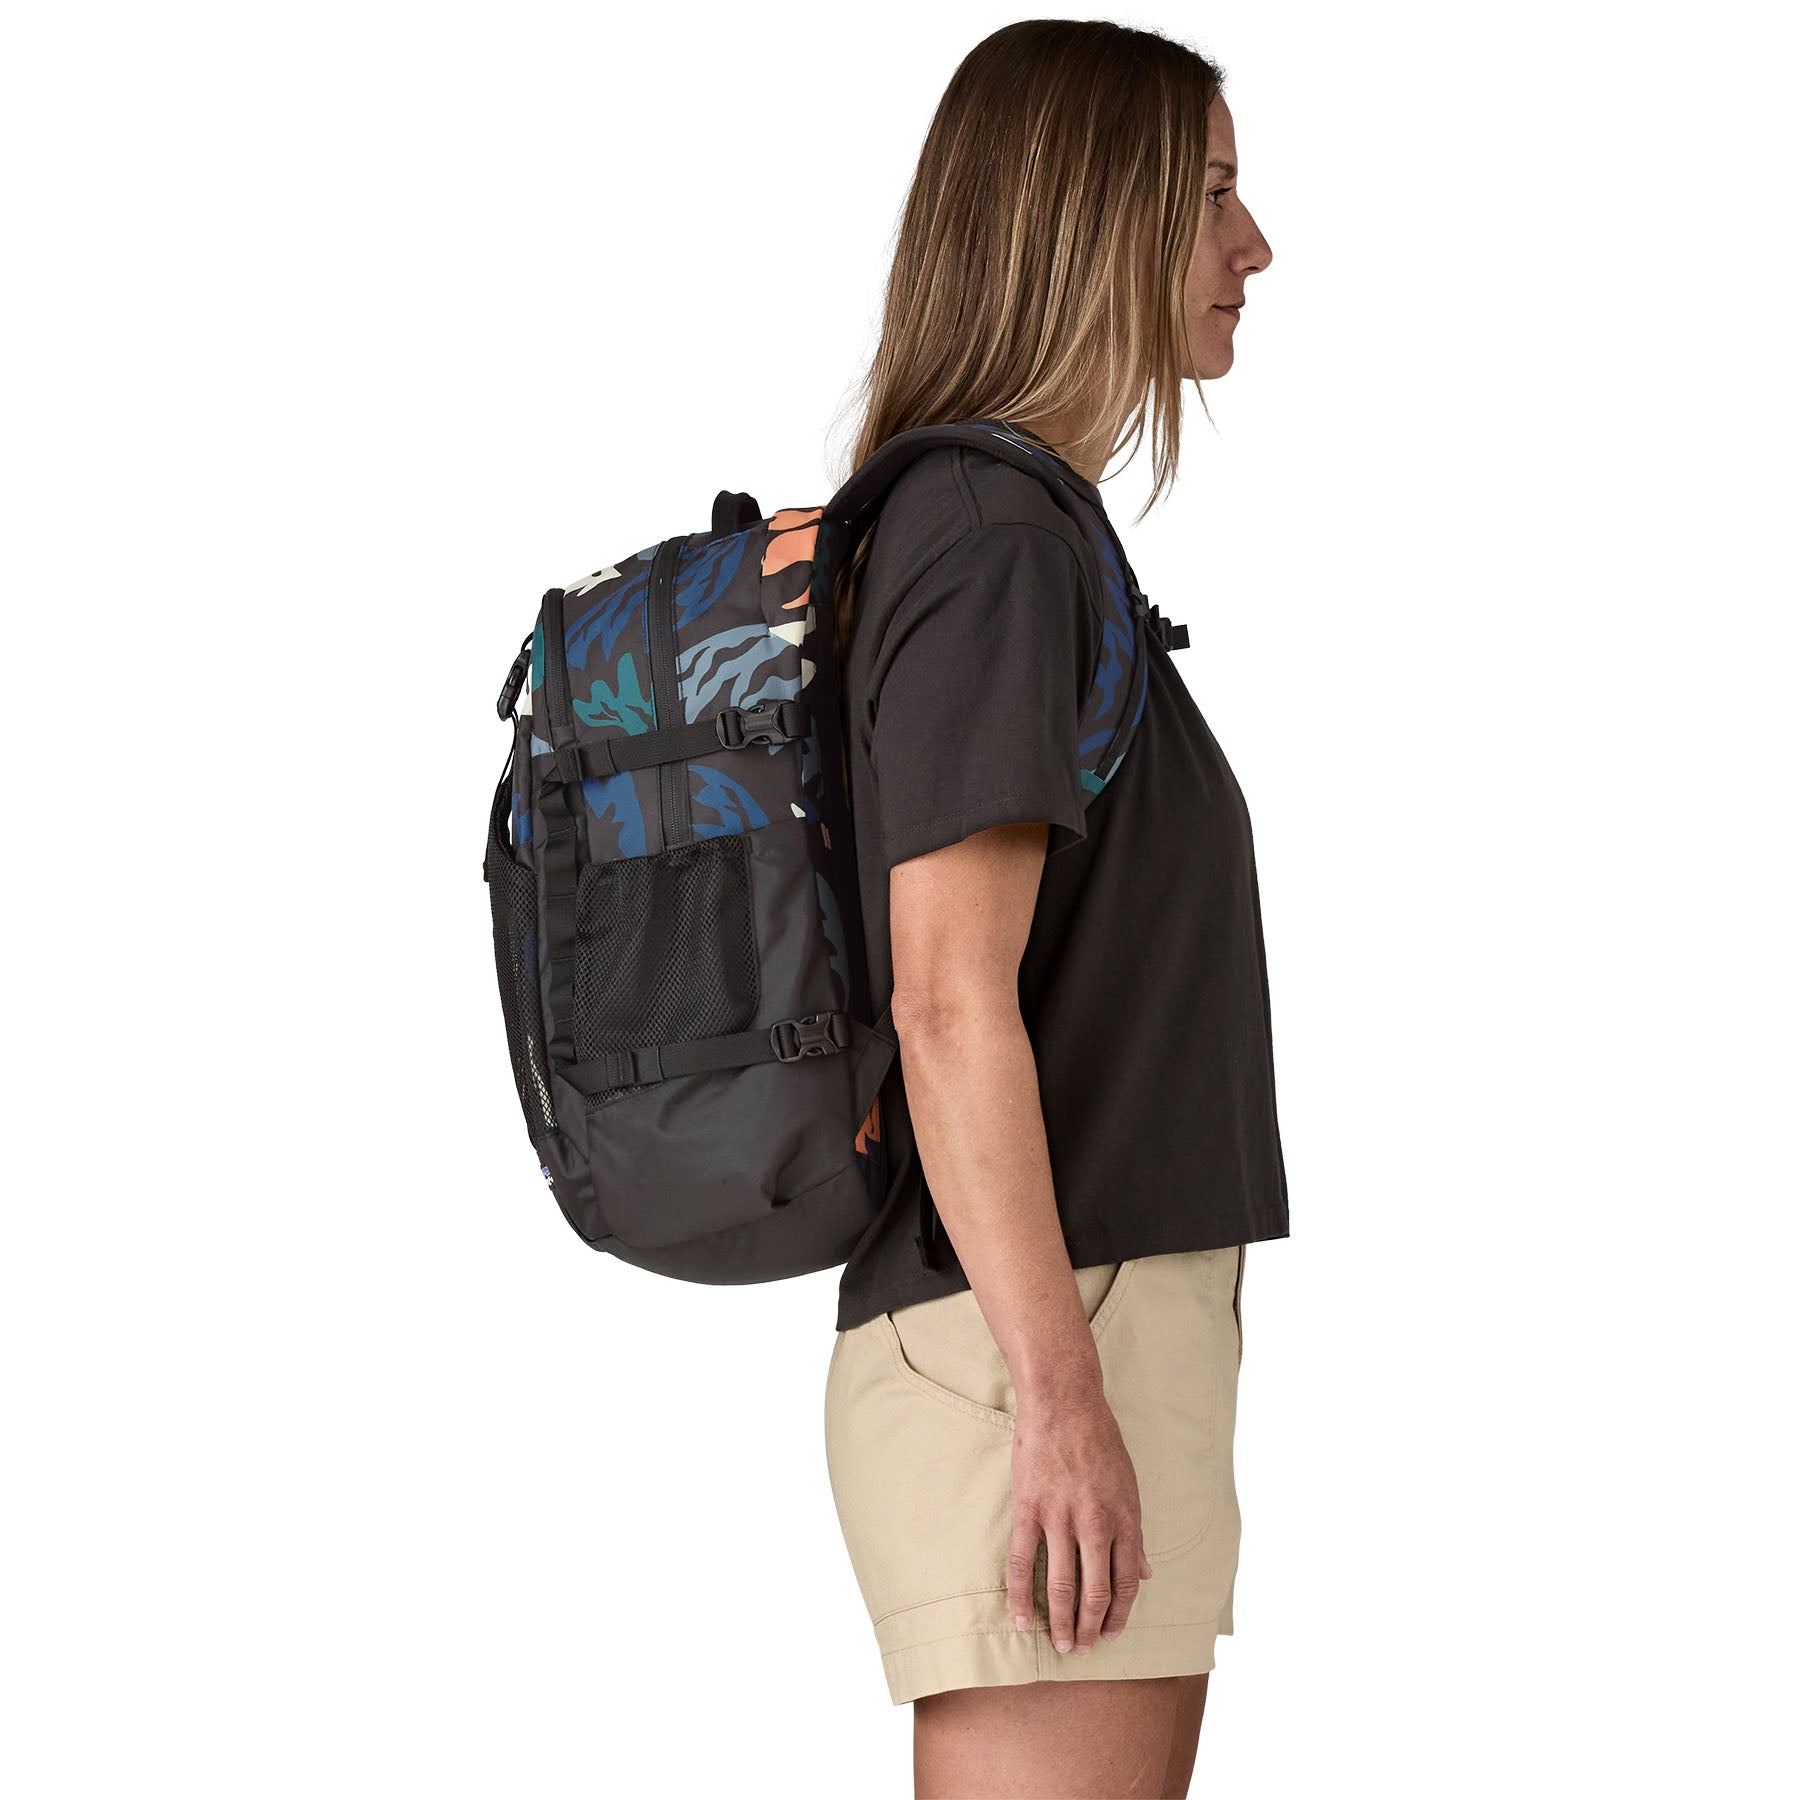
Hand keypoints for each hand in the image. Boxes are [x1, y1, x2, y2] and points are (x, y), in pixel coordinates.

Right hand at [1006, 1383, 1153, 1652]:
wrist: (1064, 1403)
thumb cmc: (1100, 1440)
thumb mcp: (1130, 1485)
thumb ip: (1135, 1533)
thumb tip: (1146, 1574)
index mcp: (1125, 1518)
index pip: (1126, 1581)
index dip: (1119, 1614)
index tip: (1112, 1635)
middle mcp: (1096, 1523)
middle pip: (1096, 1591)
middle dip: (1092, 1628)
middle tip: (1085, 1650)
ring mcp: (1060, 1517)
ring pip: (1062, 1585)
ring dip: (1063, 1622)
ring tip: (1062, 1645)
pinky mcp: (1029, 1509)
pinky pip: (1023, 1561)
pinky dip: (1022, 1595)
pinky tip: (1023, 1618)